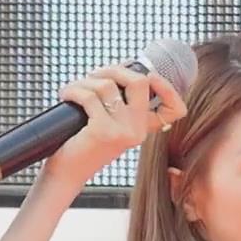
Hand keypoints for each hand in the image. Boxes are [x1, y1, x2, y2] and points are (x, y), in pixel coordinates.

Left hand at [42, 61, 187, 189]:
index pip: (174, 110)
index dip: (167, 87)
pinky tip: (66, 95)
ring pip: (108, 85)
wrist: (67, 172)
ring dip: (85, 81)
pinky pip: (89, 96)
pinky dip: (73, 90)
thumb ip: (121, 103)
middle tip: (94, 76)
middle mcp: (137, 131)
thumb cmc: (84, 144)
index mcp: (142, 128)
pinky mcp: (103, 131)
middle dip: (114, 69)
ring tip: (74, 89)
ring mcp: (122, 132)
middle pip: (140, 81)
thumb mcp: (109, 123)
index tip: (149, 76)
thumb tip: (119, 68)